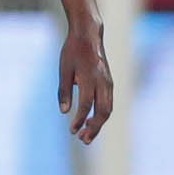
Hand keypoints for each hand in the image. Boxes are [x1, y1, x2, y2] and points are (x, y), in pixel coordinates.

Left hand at [59, 20, 112, 144]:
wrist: (88, 34)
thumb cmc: (72, 51)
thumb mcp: (63, 69)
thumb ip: (64, 91)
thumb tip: (63, 112)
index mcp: (90, 78)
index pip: (86, 105)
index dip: (79, 120)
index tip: (72, 130)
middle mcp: (103, 82)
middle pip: (102, 111)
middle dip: (94, 128)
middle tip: (83, 140)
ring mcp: (109, 82)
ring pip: (108, 109)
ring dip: (99, 124)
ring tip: (87, 136)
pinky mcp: (110, 82)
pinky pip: (108, 102)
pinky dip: (101, 114)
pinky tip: (92, 122)